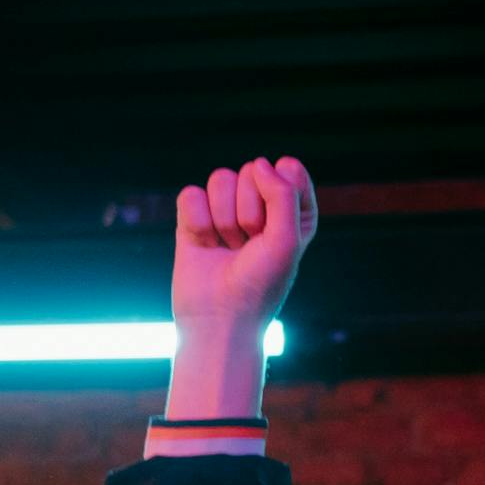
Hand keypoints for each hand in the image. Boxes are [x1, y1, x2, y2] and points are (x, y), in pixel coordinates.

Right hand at [168, 156, 315, 417]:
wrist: (219, 321)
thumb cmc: (260, 285)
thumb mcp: (287, 239)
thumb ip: (282, 193)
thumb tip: (258, 163)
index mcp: (293, 212)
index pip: (288, 170)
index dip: (281, 196)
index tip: (277, 229)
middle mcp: (261, 207)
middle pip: (251, 171)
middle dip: (249, 211)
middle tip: (249, 246)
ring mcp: (226, 212)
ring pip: (220, 178)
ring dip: (223, 218)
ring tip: (227, 247)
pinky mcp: (193, 221)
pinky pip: (191, 194)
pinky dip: (196, 221)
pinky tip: (203, 244)